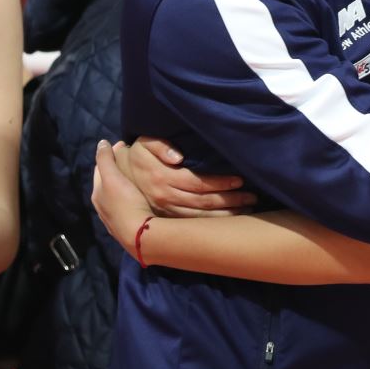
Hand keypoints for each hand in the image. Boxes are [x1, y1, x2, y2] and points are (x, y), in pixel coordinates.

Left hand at [92, 140, 152, 253]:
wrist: (139, 235)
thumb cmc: (125, 202)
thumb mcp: (113, 177)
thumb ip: (105, 159)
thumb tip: (101, 143)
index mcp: (97, 194)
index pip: (100, 169)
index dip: (110, 155)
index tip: (123, 145)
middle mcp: (103, 207)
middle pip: (108, 183)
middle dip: (117, 170)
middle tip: (131, 159)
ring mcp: (115, 219)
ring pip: (118, 196)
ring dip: (125, 185)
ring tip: (139, 176)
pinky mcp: (128, 228)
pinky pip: (128, 206)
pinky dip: (132, 197)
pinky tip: (142, 197)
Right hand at [113, 135, 254, 217]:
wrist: (117, 176)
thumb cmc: (137, 155)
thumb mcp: (144, 142)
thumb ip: (160, 146)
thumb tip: (178, 156)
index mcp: (162, 178)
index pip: (198, 183)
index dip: (221, 182)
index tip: (240, 180)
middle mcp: (165, 197)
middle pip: (204, 202)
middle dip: (230, 200)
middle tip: (252, 197)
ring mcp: (166, 212)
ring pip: (200, 218)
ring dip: (225, 215)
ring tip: (247, 210)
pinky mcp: (166, 219)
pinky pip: (192, 225)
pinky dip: (212, 224)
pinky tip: (228, 222)